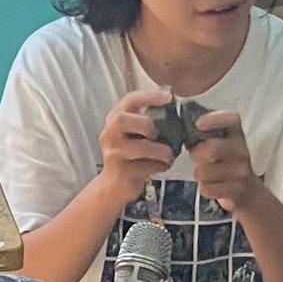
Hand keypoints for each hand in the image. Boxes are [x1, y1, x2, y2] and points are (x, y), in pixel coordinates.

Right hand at [98, 87, 177, 202]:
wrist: (114, 185)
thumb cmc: (129, 156)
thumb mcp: (132, 134)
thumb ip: (145, 120)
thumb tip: (173, 108)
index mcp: (114, 120)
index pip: (128, 100)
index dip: (149, 96)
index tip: (169, 97)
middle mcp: (109, 135)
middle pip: (122, 119)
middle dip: (146, 124)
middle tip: (157, 134)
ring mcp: (113, 154)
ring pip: (139, 147)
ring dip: (160, 150)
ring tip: (169, 155)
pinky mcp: (122, 172)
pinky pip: (145, 166)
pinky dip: (159, 165)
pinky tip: (163, 165)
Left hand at [190, 113, 264, 213]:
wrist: (247, 190)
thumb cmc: (225, 162)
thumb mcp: (220, 143)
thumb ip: (204, 135)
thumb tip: (182, 131)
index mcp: (237, 133)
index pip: (229, 119)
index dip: (214, 120)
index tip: (198, 124)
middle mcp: (242, 150)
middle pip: (212, 149)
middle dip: (196, 155)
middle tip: (197, 157)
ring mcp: (242, 171)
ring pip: (204, 172)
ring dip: (199, 174)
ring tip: (207, 173)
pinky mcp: (238, 189)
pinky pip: (207, 189)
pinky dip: (205, 189)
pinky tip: (213, 186)